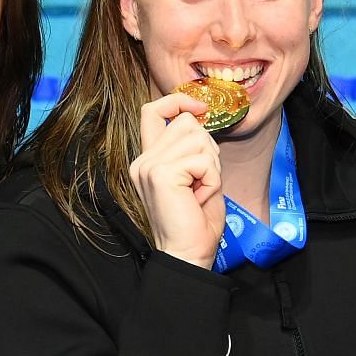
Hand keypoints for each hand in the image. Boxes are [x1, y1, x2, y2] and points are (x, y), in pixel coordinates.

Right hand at [129, 93, 225, 270]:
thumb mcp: (196, 177)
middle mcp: (143, 160)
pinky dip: (212, 179)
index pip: (153, 110)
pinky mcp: (162, 174)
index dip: (178, 101)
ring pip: (198, 138)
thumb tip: (201, 119)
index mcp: (148, 159)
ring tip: (200, 192)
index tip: (200, 108)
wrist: (188, 254)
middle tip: (203, 181)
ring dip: (211, 167)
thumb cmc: (196, 223)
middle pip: (187, 123)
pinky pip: (203, 161)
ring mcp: (149, 166)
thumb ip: (193, 149)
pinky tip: (200, 198)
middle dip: (208, 150)